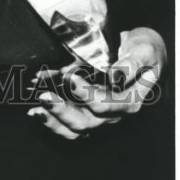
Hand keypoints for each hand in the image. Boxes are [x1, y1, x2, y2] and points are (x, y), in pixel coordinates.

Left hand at [28, 27, 166, 140]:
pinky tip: (35, 113)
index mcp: (130, 101)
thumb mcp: (144, 51)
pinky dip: (52, 121)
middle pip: (87, 122)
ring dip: (54, 120)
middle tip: (44, 96)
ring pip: (75, 128)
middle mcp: (114, 113)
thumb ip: (131, 64)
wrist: (142, 54)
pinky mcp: (87, 111)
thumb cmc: (143, 52)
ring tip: (36, 110)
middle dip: (63, 111)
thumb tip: (114, 76)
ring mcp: (99, 115)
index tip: (71, 78)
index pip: (107, 105)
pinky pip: (68, 125)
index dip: (87, 95)